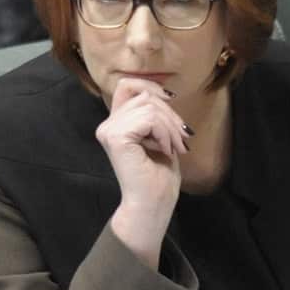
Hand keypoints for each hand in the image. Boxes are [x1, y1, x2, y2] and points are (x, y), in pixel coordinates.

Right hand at [97, 78, 190, 266]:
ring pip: (149, 106)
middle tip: (182, 140)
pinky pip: (149, 118)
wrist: (152, 205)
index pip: (127, 85)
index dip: (150, 86)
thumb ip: (155, 114)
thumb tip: (166, 92)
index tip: (171, 100)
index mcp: (115, 123)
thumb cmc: (158, 177)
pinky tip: (164, 150)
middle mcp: (107, 125)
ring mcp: (109, 130)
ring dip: (170, 126)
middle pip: (144, 96)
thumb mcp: (160, 136)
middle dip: (170, 114)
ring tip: (175, 148)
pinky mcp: (116, 137)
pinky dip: (164, 132)